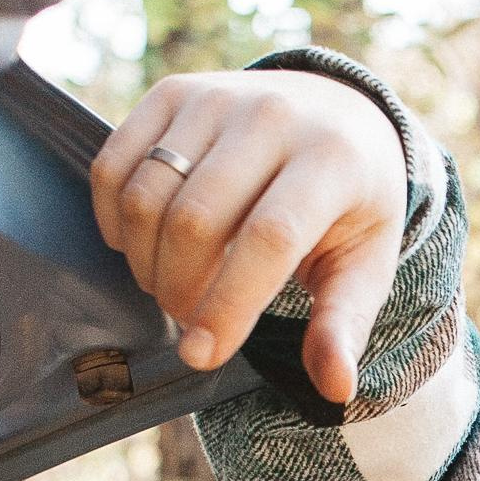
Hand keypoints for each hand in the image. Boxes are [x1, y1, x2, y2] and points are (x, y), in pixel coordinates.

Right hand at [91, 68, 408, 405]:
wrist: (338, 113)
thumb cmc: (349, 205)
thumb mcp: (365, 263)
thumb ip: (345, 324)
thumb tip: (336, 388)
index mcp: (332, 160)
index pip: (268, 237)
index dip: (228, 303)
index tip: (202, 354)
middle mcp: (273, 116)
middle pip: (196, 220)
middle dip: (180, 289)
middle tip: (189, 319)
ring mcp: (217, 98)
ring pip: (148, 195)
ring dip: (146, 261)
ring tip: (171, 285)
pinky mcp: (173, 92)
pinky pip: (115, 164)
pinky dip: (114, 220)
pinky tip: (141, 247)